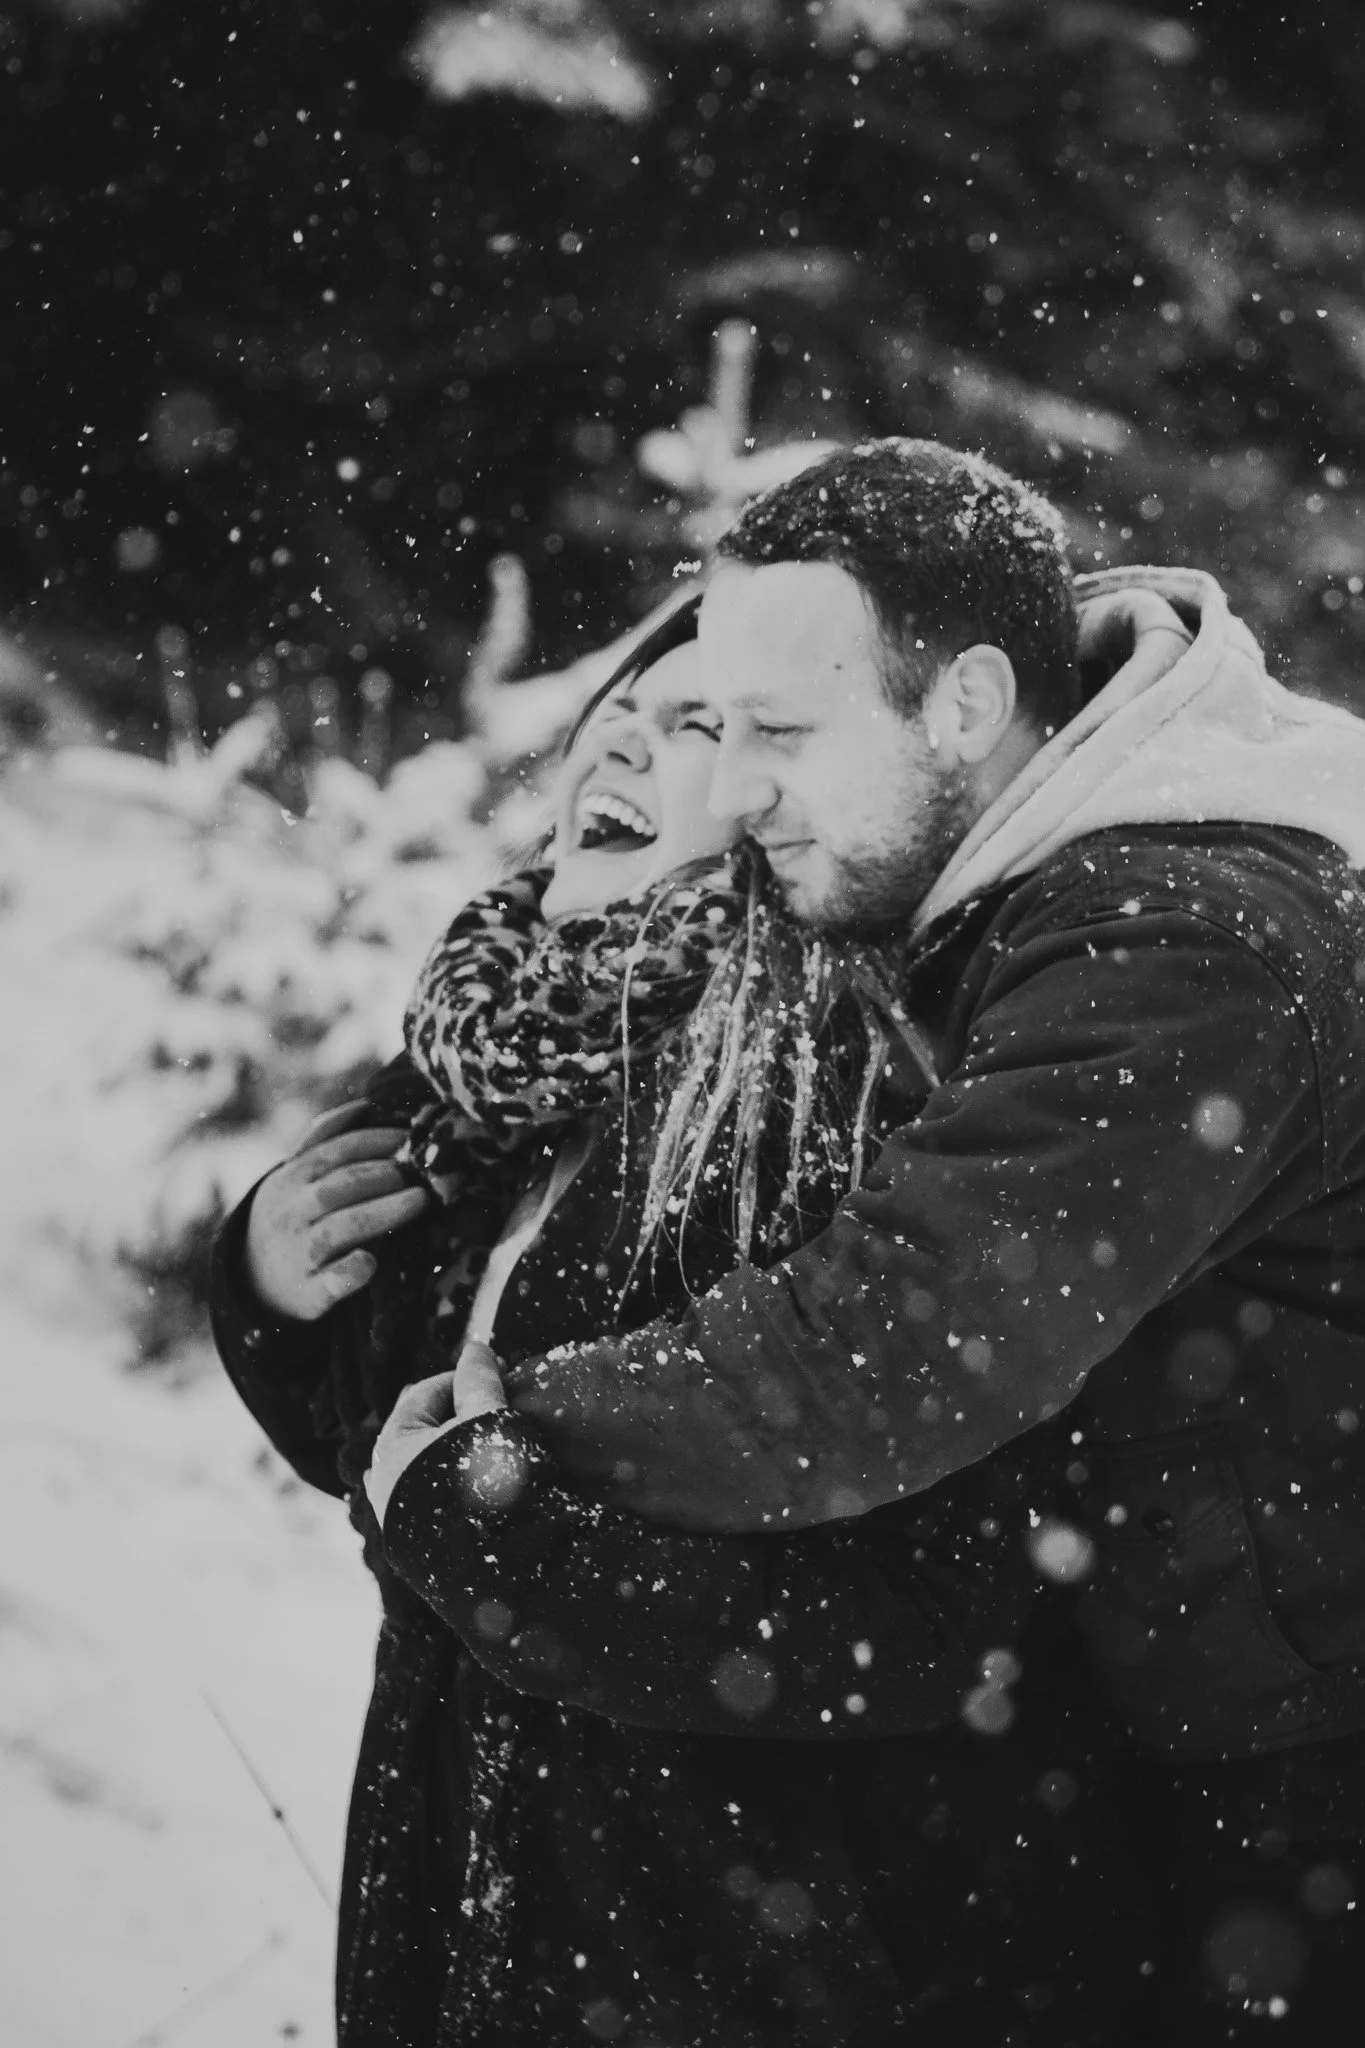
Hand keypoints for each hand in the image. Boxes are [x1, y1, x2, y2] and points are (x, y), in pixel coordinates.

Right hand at [243, 1101, 428, 1320]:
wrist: (253, 1278)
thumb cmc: (293, 1215)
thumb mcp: (294, 1175)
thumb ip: (323, 1139)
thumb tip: (365, 1105)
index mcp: (292, 1178)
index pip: (335, 1151)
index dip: (375, 1141)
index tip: (411, 1138)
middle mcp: (293, 1213)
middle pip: (341, 1187)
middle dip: (383, 1175)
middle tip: (422, 1170)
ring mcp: (300, 1253)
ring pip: (341, 1229)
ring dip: (383, 1213)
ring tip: (420, 1201)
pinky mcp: (310, 1293)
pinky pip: (330, 1283)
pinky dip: (350, 1272)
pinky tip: (372, 1263)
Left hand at [364, 1348, 505, 1527]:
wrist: (495, 1569)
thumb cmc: (488, 1483)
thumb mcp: (489, 1419)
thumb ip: (479, 1381)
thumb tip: (474, 1348)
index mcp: (392, 1444)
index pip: (425, 1392)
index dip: (464, 1378)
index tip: (500, 1376)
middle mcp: (384, 1479)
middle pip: (422, 1429)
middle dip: (458, 1416)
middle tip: (498, 1412)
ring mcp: (396, 1514)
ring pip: (426, 1465)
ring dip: (456, 1452)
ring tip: (494, 1450)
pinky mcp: (415, 1544)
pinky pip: (430, 1497)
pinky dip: (453, 1483)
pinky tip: (482, 1487)